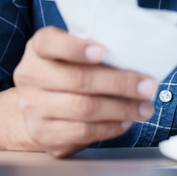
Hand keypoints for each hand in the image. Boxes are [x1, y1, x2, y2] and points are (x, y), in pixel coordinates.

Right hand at [12, 26, 156, 156]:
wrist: (35, 106)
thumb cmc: (63, 72)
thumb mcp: (69, 53)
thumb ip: (91, 50)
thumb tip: (132, 57)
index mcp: (38, 50)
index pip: (49, 42)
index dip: (75, 47)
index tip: (102, 50)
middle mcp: (30, 77)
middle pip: (78, 79)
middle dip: (119, 83)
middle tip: (147, 86)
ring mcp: (33, 108)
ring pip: (84, 108)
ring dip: (121, 108)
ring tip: (144, 108)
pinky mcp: (44, 134)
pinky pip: (82, 132)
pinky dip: (109, 127)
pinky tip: (125, 121)